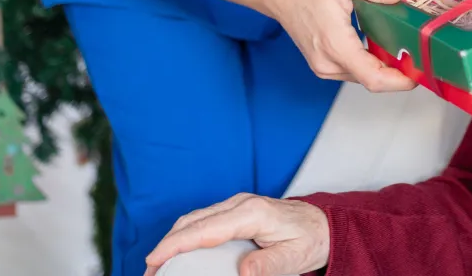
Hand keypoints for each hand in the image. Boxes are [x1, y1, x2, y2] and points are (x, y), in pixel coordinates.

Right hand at [143, 194, 328, 275]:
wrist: (322, 224)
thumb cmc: (309, 239)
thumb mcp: (293, 258)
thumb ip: (267, 266)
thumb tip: (243, 273)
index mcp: (252, 213)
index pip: (205, 228)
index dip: (176, 244)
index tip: (155, 259)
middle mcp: (241, 203)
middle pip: (193, 220)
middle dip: (167, 244)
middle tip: (150, 270)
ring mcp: (237, 204)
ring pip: (195, 218)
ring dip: (174, 239)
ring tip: (159, 264)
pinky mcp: (236, 210)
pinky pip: (204, 220)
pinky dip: (187, 235)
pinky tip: (180, 251)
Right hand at [261, 0, 416, 91]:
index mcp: (336, 45)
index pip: (373, 78)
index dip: (400, 81)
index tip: (419, 74)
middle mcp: (328, 63)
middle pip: (371, 80)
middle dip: (398, 73)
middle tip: (421, 56)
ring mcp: (323, 66)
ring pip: (362, 76)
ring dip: (384, 68)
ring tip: (406, 50)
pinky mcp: (323, 63)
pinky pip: (352, 70)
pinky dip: (370, 63)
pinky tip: (384, 46)